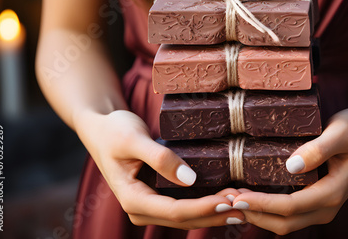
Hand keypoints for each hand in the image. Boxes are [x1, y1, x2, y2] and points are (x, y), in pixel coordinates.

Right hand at [75, 110, 245, 228]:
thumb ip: (159, 158)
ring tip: (243, 204)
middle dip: (215, 213)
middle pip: (184, 219)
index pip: (175, 211)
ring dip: (214, 212)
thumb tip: (190, 179)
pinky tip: (226, 199)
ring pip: (187, 217)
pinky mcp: (158, 198)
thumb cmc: (114, 131)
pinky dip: (206, 205)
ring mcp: (150, 206)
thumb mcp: (133, 139)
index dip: (203, 208)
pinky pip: (185, 207)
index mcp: (132, 199)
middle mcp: (141, 209)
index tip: (229, 201)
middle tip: (246, 204)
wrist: (102, 129)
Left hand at [230, 108, 347, 234]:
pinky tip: (248, 198)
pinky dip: (266, 211)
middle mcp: (326, 206)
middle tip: (224, 201)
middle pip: (283, 222)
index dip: (261, 204)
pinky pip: (288, 214)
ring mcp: (321, 207)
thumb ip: (320, 148)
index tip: (236, 197)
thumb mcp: (343, 131)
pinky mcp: (315, 201)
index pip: (290, 207)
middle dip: (253, 214)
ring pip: (284, 223)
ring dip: (257, 215)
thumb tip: (291, 166)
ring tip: (229, 201)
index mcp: (332, 193)